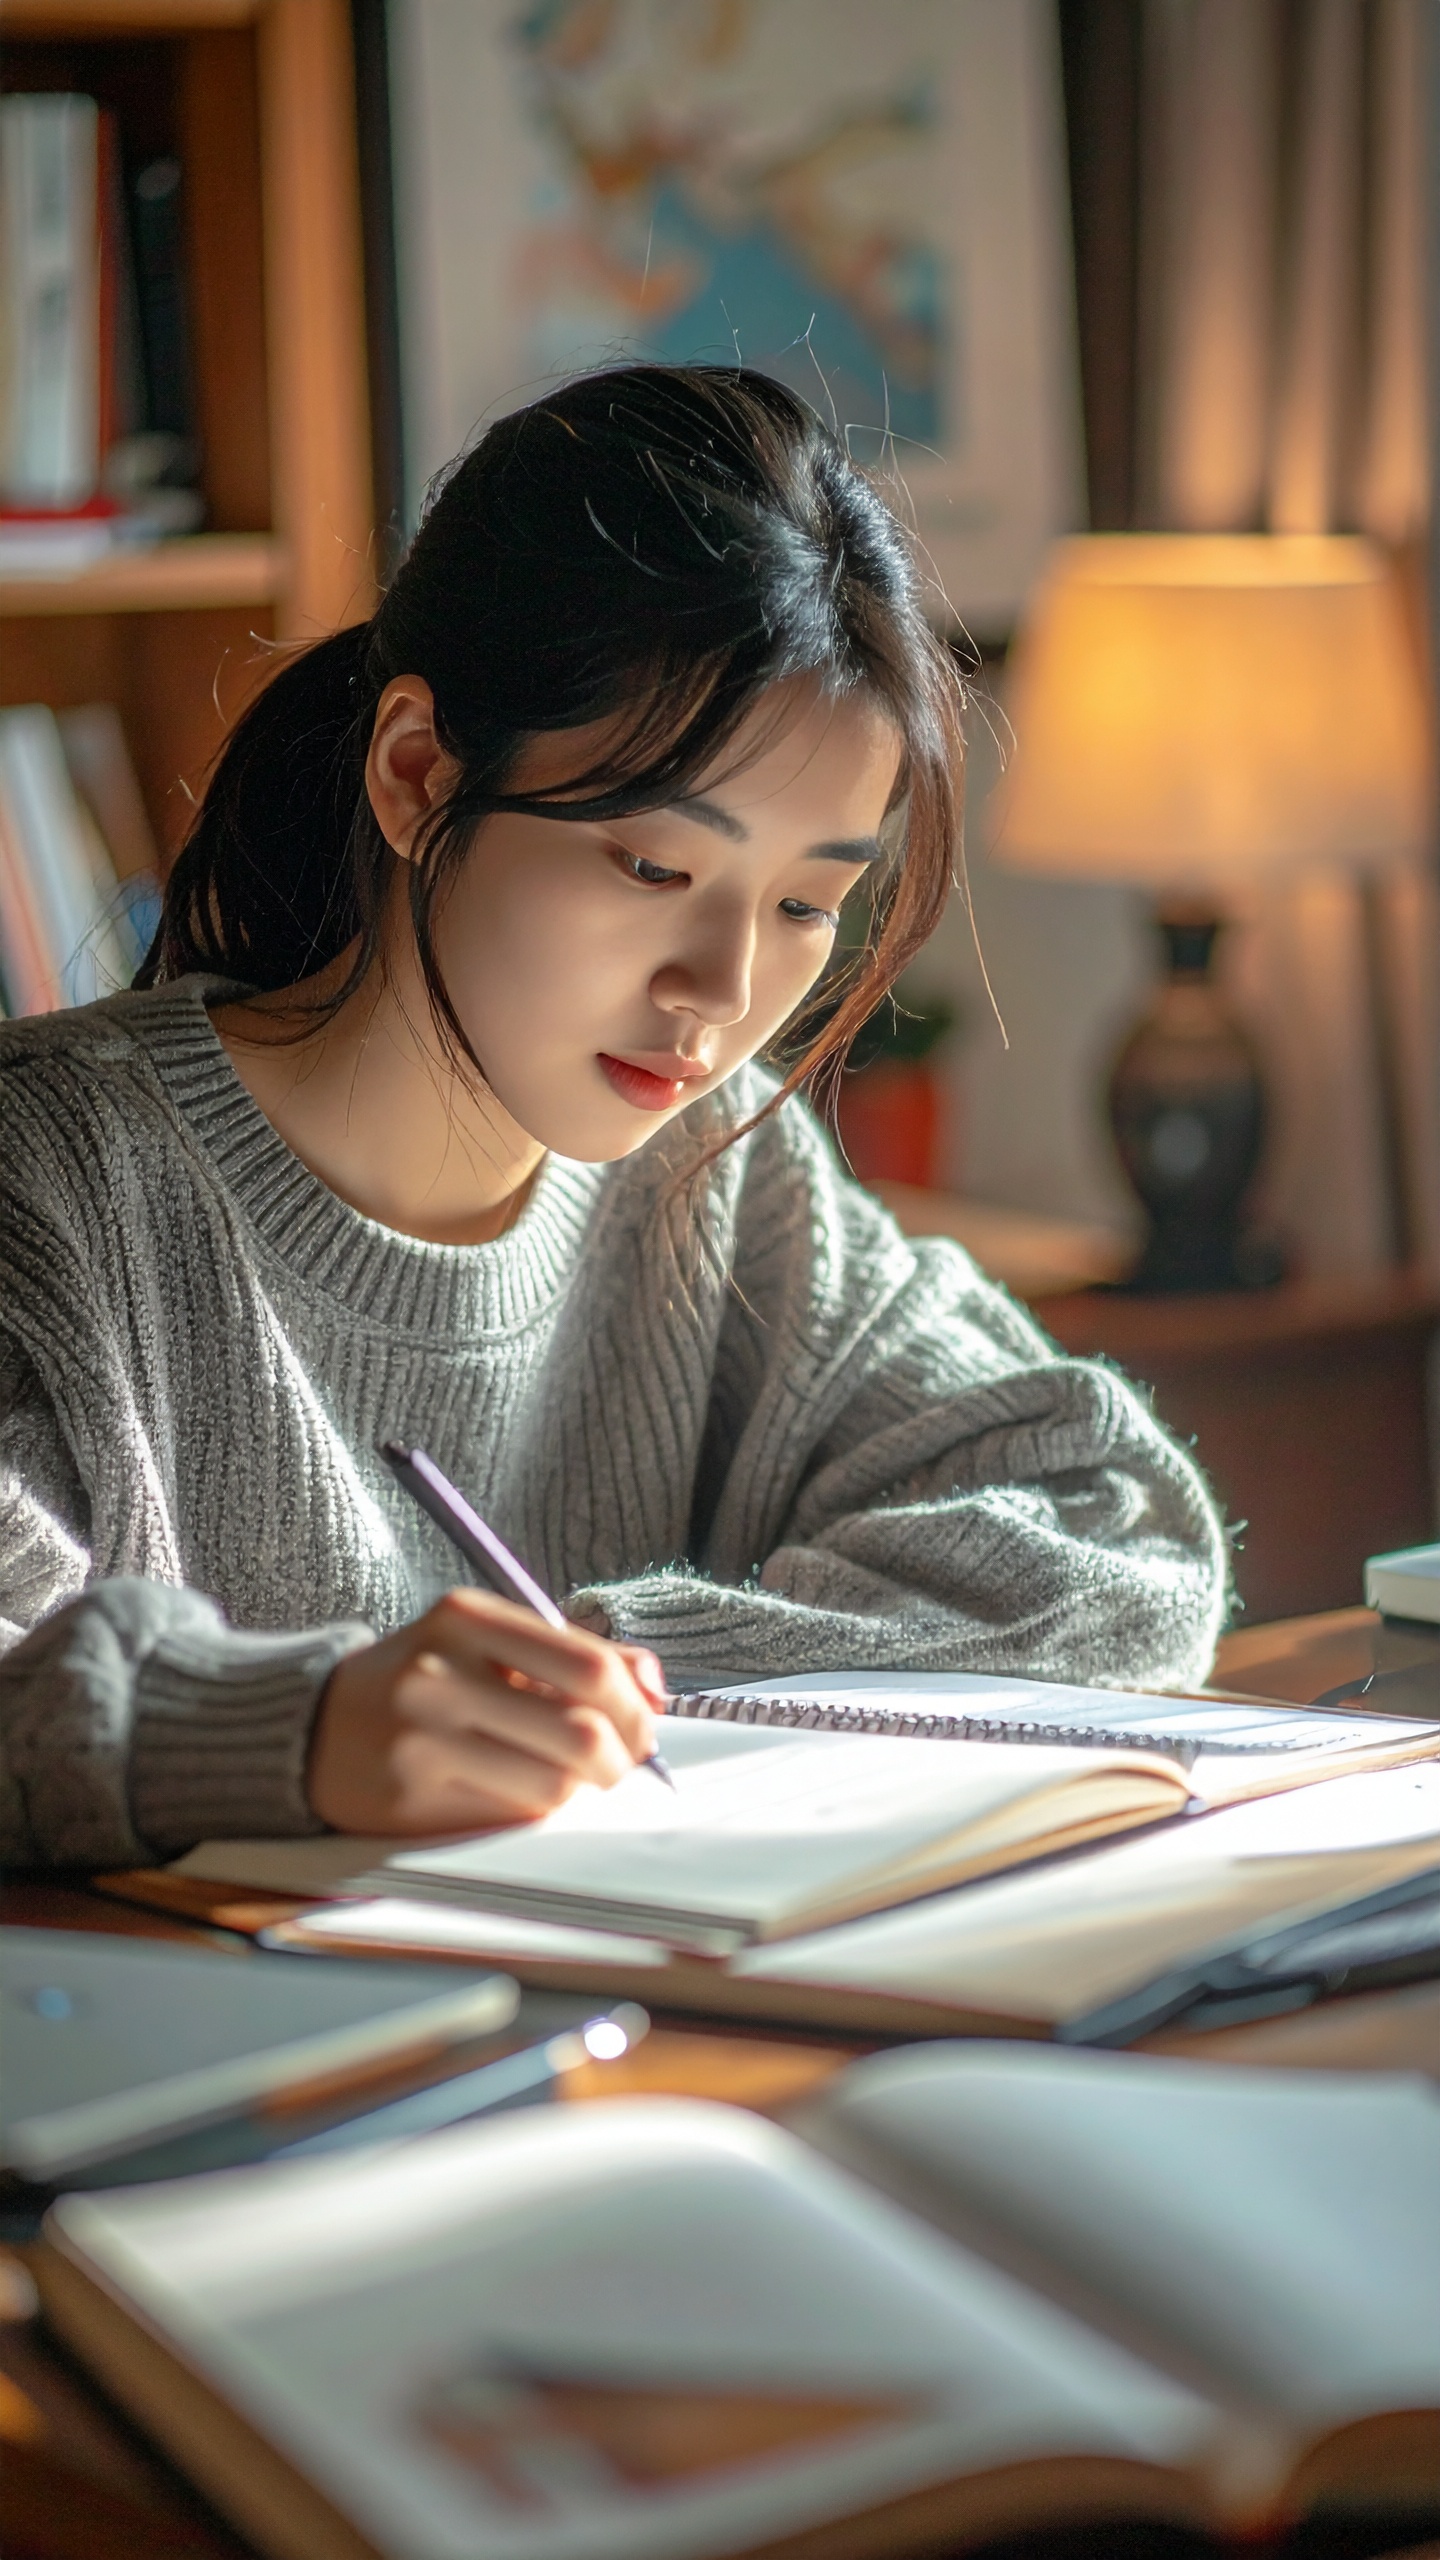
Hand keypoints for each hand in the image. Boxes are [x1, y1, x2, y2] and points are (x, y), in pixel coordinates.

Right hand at [307, 1589, 665, 1833]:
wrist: (315, 1726)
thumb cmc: (422, 1680)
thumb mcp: (487, 1642)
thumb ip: (572, 1655)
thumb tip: (656, 1687)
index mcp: (466, 1619)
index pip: (589, 1667)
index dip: (635, 1706)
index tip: (644, 1725)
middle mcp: (439, 1674)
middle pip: (581, 1733)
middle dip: (619, 1759)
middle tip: (616, 1764)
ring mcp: (421, 1740)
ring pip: (552, 1786)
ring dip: (575, 1790)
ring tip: (561, 1777)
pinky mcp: (410, 1801)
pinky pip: (508, 1817)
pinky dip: (528, 1810)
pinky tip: (510, 1791)